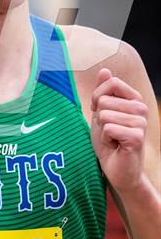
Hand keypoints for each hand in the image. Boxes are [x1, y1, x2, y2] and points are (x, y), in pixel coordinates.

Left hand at [91, 68, 147, 194]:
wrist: (116, 169)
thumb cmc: (109, 140)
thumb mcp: (101, 112)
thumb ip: (102, 92)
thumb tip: (105, 70)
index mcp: (134, 98)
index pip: (111, 82)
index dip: (97, 97)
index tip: (99, 111)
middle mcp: (140, 108)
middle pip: (104, 100)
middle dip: (99, 118)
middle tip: (109, 131)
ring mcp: (141, 122)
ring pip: (104, 115)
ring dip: (102, 130)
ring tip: (112, 139)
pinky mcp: (137, 137)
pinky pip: (108, 129)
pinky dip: (105, 139)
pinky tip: (114, 146)